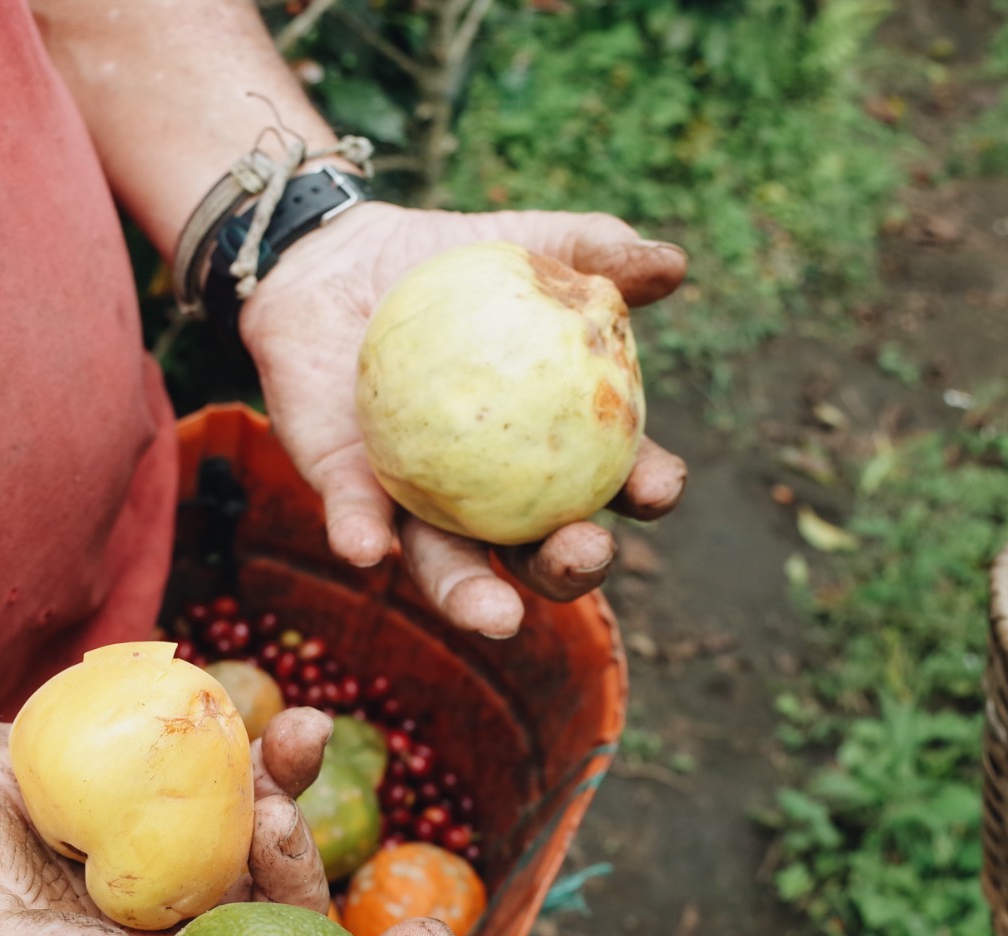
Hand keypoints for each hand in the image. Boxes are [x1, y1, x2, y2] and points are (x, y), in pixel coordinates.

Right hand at [0, 709, 460, 935]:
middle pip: (291, 935)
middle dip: (328, 887)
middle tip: (300, 824)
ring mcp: (177, 876)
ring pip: (271, 854)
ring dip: (294, 807)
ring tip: (285, 752)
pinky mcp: (164, 808)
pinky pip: (238, 785)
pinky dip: (272, 754)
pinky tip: (289, 719)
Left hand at [240, 202, 689, 638]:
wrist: (336, 257)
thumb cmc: (450, 261)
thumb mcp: (529, 246)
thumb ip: (596, 251)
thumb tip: (671, 263)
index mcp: (555, 444)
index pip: (616, 479)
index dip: (646, 491)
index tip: (659, 485)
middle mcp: (493, 492)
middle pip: (540, 551)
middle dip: (570, 570)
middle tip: (585, 552)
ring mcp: (420, 501)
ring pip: (452, 565)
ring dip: (473, 597)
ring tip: (497, 617)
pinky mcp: (348, 493)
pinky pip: (356, 521)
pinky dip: (361, 538)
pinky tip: (367, 549)